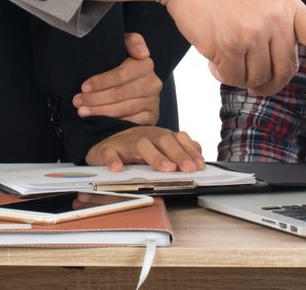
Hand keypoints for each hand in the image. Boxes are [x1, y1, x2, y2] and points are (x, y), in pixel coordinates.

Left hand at [74, 32, 160, 123]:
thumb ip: (133, 41)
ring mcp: (153, 101)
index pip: (121, 75)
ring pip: (124, 109)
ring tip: (83, 111)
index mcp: (146, 65)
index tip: (84, 86)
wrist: (136, 80)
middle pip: (120, 94)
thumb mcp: (125, 45)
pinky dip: (114, 122)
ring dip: (101, 111)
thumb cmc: (123, 62)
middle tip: (78, 101)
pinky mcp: (151, 117)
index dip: (101, 82)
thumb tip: (142, 53)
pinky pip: (132, 123)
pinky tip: (100, 122)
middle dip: (96, 99)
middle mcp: (153, 83)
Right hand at [87, 126, 204, 172]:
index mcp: (159, 136)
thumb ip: (179, 150)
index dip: (190, 151)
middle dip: (178, 154)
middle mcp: (145, 136)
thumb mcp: (158, 147)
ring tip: (166, 168)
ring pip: (141, 145)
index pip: (178, 139)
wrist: (105, 141)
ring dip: (155, 156)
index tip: (200, 165)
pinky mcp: (108, 149)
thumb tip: (199, 157)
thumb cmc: (136, 147)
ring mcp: (126, 142)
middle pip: (163, 140)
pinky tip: (118, 169)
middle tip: (188, 168)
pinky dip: (113, 160)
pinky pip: (110, 153)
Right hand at [166, 0, 305, 95]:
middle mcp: (276, 19)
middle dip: (270, 83)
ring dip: (240, 76)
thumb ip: (276, 23)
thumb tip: (277, 67)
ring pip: (257, 78)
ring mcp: (254, 32)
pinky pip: (233, 77)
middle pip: (285, 71)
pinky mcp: (231, 44)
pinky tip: (213, 59)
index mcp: (288, 5)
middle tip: (255, 83)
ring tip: (226, 55)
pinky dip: (222, 75)